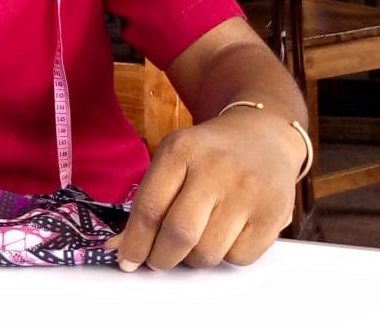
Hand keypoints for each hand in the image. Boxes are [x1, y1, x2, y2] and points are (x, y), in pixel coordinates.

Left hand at [109, 107, 302, 270]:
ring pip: (209, 252)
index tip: (127, 260)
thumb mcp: (172, 159)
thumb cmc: (207, 153)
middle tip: (157, 261)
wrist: (262, 134)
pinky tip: (224, 236)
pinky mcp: (274, 212)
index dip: (135, 242)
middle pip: (179, 234)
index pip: (150, 207)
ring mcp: (248, 191)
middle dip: (161, 258)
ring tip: (193, 243)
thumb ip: (148, 200)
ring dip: (193, 259)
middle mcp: (215, 169)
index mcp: (181, 150)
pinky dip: (226, 258)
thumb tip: (123, 247)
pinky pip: (240, 258)